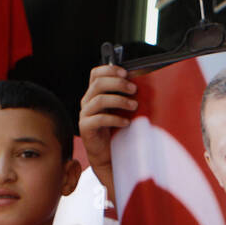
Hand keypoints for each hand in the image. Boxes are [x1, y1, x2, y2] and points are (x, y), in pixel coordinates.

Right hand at [78, 64, 136, 204]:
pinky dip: (115, 119)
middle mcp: (87, 102)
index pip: (96, 74)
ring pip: (99, 100)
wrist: (107, 155)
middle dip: (118, 84)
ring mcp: (85, 114)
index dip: (109, 70)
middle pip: (99, 84)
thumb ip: (124, 96)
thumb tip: (140, 84)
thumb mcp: (120, 110)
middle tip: (134, 89)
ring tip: (134, 105)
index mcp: (94, 94)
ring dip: (119, 100)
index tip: (126, 73)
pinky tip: (126, 122)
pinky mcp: (86, 128)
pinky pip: (99, 119)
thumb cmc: (115, 131)